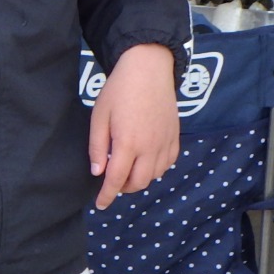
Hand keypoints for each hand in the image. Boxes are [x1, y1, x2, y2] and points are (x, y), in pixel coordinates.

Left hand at [89, 42, 179, 208]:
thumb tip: (98, 173)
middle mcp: (150, 147)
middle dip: (123, 189)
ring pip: (155, 176)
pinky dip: (156, 169)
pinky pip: (168, 163)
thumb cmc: (119, 90)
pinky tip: (145, 161)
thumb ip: (98, 147)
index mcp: (128, 143)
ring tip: (127, 169)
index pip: (116, 179)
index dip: (107, 195)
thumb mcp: (99, 116)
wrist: (149, 68)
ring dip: (139, 179)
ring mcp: (165, 142)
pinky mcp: (175, 136)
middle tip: (112, 182)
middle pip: (138, 183)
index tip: (100, 205)